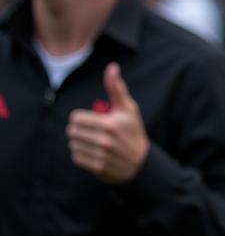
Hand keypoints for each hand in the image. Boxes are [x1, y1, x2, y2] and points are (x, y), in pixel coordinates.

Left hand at [66, 62, 148, 183]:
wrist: (140, 161)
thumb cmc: (132, 129)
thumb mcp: (128, 108)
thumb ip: (116, 88)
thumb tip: (112, 67)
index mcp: (110, 123)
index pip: (76, 118)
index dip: (80, 117)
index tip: (88, 119)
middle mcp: (105, 140)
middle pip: (72, 131)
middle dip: (77, 129)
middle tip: (88, 129)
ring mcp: (101, 155)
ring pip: (73, 144)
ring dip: (79, 142)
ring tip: (91, 140)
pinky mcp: (98, 167)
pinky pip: (76, 157)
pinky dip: (81, 154)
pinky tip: (92, 151)